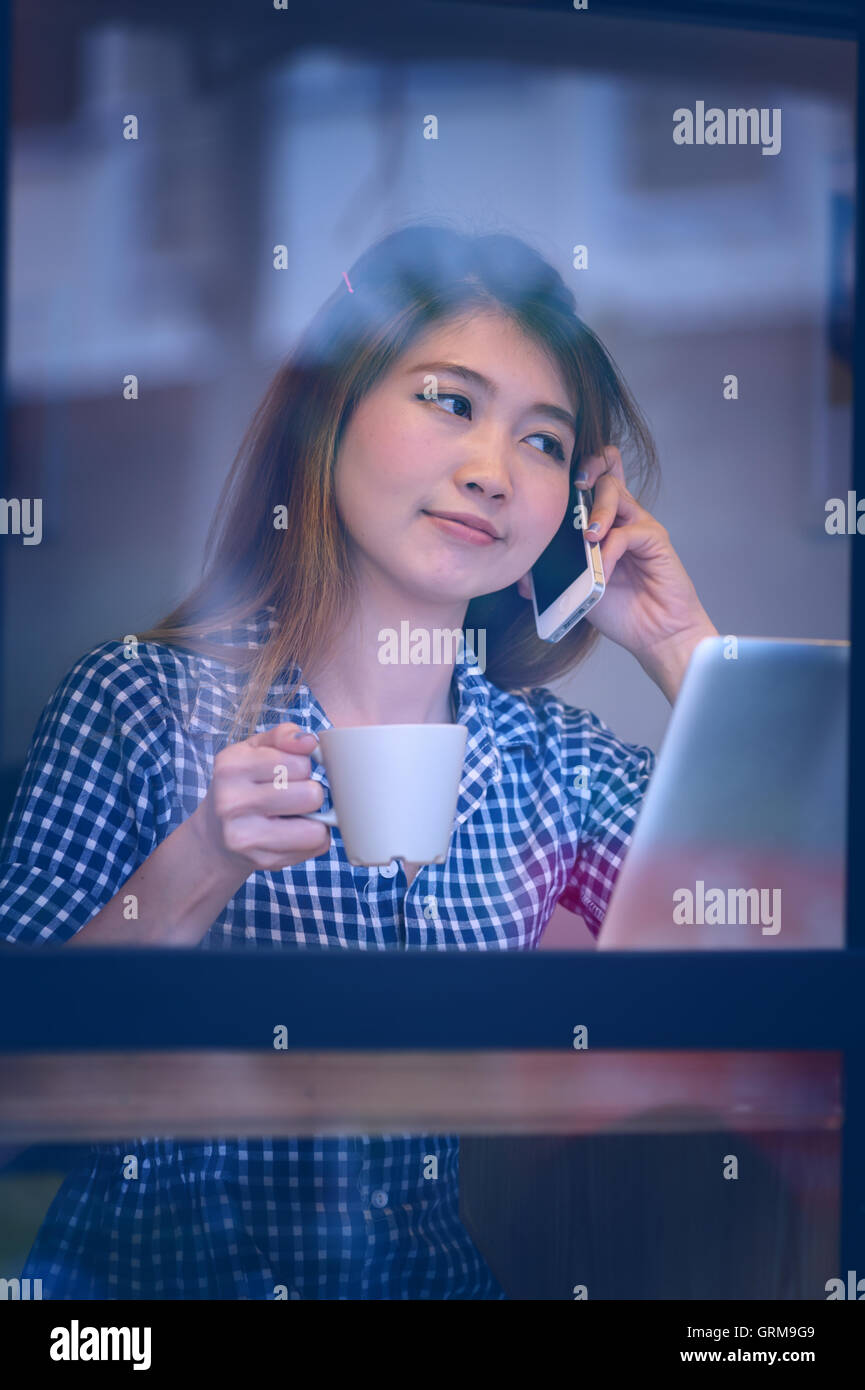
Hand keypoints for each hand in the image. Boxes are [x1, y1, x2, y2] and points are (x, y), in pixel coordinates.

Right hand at [194, 721, 330, 874]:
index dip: (303, 765)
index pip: (300, 762)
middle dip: (311, 792)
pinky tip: (292, 831)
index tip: (288, 771)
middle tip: (292, 795)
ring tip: (295, 814)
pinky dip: (313, 838)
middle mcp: (232, 802)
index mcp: (231, 766)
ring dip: (315, 818)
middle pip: (311, 795)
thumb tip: (309, 741)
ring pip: (316, 828)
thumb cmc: (243, 784)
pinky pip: (315, 847)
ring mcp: (246, 836)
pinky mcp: (263, 861)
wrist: (216, 835)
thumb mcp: (255, 750)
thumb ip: (283, 736)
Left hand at [573, 446, 717, 692]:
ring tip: (586, 538)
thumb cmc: (620, 610)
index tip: (555, 477)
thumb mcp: (577, 590)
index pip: (592, 479)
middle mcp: (621, 517)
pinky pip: (627, 531)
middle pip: (604, 473)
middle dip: (584, 473)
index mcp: (602, 523)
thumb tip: (522, 575)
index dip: (578, 467)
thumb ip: (553, 575)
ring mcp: (638, 524)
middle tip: (571, 487)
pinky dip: (610, 549)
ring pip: (614, 491)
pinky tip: (603, 568)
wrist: (654, 634)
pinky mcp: (655, 538)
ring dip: (595, 512)